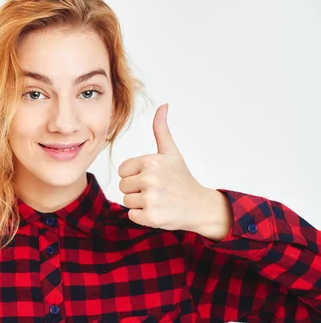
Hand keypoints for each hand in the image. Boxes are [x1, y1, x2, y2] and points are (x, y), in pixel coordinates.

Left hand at [118, 103, 207, 231]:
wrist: (200, 206)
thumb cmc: (181, 178)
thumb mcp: (171, 152)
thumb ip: (161, 130)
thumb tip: (163, 105)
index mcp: (150, 161)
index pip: (123, 170)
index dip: (134, 175)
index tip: (151, 177)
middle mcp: (150, 179)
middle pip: (123, 186)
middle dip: (136, 189)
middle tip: (156, 190)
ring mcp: (151, 198)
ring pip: (126, 201)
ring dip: (139, 203)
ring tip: (157, 200)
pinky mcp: (151, 217)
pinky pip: (131, 215)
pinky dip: (142, 217)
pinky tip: (158, 211)